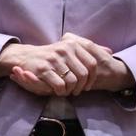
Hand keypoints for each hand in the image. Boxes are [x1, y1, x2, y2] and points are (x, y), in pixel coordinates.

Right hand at [11, 35, 134, 93]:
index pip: (92, 63)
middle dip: (82, 86)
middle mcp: (64, 49)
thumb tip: (110, 52)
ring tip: (66, 90)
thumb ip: (90, 50)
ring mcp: (54, 59)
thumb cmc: (52, 56)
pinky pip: (60, 86)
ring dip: (70, 90)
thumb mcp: (71, 49)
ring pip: (72, 81)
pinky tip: (58, 90)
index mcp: (73, 44)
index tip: (88, 85)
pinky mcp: (44, 69)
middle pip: (84, 74)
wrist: (26, 57)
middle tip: (77, 91)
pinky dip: (61, 92)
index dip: (93, 77)